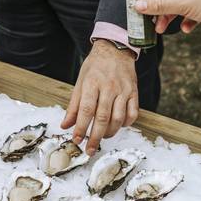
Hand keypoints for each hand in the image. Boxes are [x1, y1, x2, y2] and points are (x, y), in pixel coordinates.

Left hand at [60, 40, 138, 154]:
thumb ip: (74, 106)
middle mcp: (109, 87)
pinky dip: (126, 124)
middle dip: (95, 137)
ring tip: (102, 137)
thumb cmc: (95, 67)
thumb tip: (65, 126)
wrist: (115, 50)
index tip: (76, 140)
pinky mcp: (134, 92)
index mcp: (92, 83)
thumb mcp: (80, 82)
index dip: (81, 128)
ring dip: (110, 132)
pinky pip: (133, 113)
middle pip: (103, 117)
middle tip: (90, 150)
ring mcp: (124, 90)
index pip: (86, 110)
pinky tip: (119, 126)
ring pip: (118, 118)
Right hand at [135, 0, 200, 38]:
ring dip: (166, 15)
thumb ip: (159, 5)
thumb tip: (138, 5)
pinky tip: (187, 29)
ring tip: (160, 29)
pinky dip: (185, 21)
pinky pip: (188, 14)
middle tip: (143, 16)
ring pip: (174, 3)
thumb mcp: (183, 3)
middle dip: (154, 3)